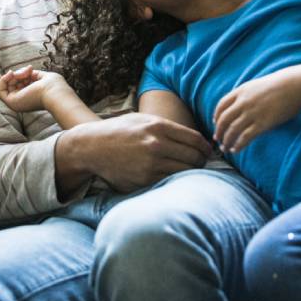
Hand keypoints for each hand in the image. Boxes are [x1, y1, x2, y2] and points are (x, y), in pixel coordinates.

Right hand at [0, 66, 70, 112]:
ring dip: (14, 75)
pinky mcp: (12, 102)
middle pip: (12, 84)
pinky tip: (11, 74)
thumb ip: (30, 74)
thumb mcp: (41, 77)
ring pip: (6, 85)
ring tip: (25, 73)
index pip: (19, 84)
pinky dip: (2, 80)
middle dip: (19, 73)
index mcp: (30, 97)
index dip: (22, 74)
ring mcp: (16, 103)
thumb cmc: (54, 86)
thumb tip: (22, 71)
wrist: (56, 94)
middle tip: (29, 70)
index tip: (30, 69)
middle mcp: (23, 101)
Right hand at [69, 112, 212, 192]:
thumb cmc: (120, 131)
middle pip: (195, 158)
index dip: (206, 147)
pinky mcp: (144, 180)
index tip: (207, 151)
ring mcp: (150, 164)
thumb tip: (198, 140)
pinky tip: (172, 177)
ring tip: (189, 171)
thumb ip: (169, 127)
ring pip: (185, 172)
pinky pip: (169, 182)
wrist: (92, 147)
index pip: (196, 140)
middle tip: (201, 163)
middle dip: (201, 161)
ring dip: (191, 173)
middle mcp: (156, 145)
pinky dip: (175, 181)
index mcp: (158, 126)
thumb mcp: (143, 119)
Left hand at [213, 68, 300, 153]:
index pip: (221, 105)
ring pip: (232, 130)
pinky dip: (238, 145)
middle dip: (218, 131)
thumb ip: (248, 94)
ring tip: (225, 148)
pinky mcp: (263, 123)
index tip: (215, 123)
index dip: (216, 116)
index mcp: (241, 91)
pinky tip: (236, 149)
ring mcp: (252, 113)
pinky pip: (245, 137)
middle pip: (223, 119)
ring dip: (226, 141)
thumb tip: (243, 105)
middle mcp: (243, 102)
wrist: (297, 85)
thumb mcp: (258, 85)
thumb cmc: (281, 85)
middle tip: (217, 140)